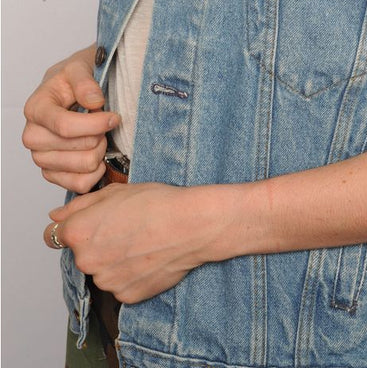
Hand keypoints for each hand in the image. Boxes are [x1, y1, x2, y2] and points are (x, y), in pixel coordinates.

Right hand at [22, 44, 119, 192]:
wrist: (71, 89)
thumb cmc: (74, 80)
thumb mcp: (79, 67)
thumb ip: (85, 81)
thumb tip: (95, 102)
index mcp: (36, 108)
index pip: (65, 126)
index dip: (95, 124)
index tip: (114, 117)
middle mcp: (33, 135)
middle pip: (75, 148)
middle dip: (99, 136)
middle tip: (106, 124)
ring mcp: (41, 157)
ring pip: (80, 168)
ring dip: (99, 153)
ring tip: (101, 137)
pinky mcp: (52, 173)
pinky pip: (78, 184)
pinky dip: (95, 173)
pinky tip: (99, 155)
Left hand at [43, 182, 243, 302]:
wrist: (190, 225)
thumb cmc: (155, 203)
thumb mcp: (113, 192)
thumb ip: (78, 206)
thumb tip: (55, 217)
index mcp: (78, 232)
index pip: (54, 235)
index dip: (72, 227)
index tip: (89, 225)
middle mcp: (86, 261)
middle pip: (82, 253)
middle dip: (97, 243)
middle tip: (126, 228)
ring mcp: (106, 282)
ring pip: (102, 271)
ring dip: (114, 261)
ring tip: (141, 242)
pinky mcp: (126, 296)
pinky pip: (120, 285)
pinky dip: (130, 275)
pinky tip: (148, 258)